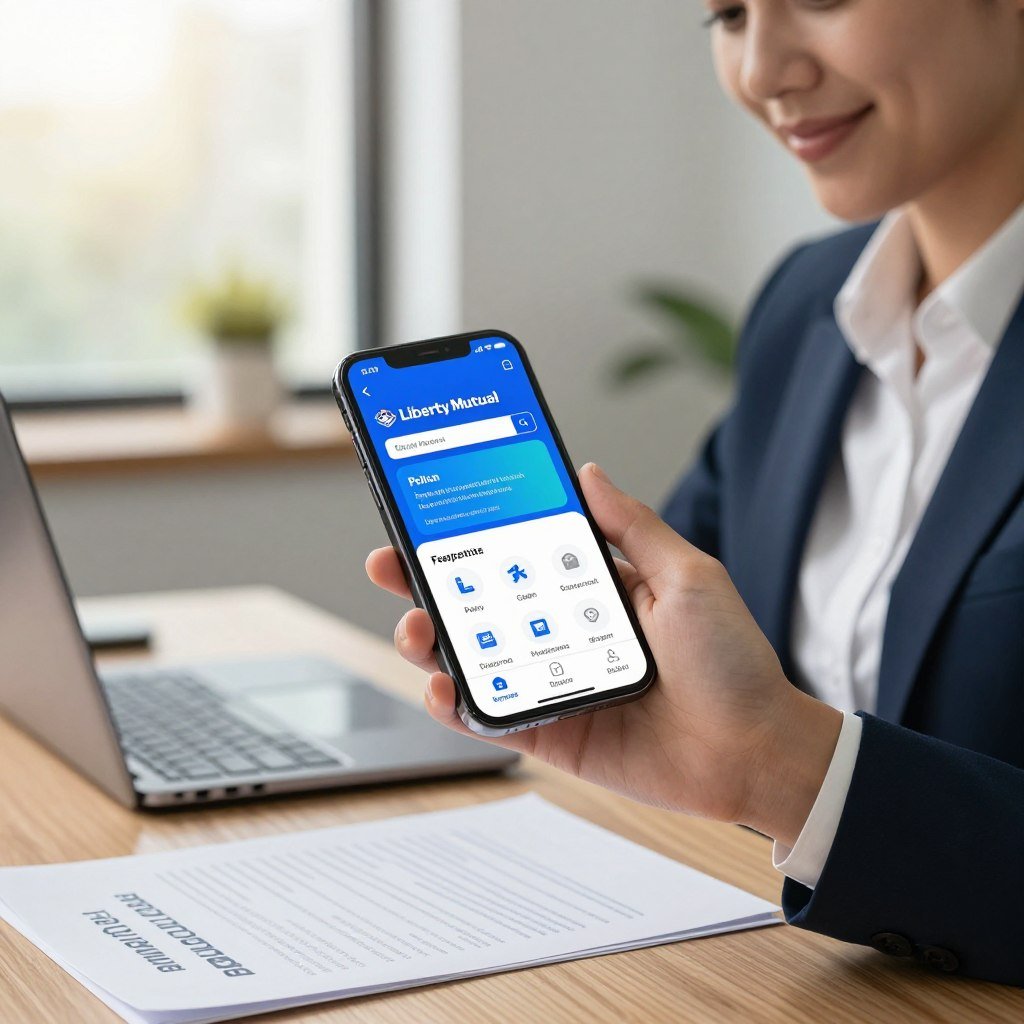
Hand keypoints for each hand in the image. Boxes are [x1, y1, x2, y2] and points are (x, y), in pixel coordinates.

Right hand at [367, 464, 840, 844]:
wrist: (756, 751)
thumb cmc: (733, 662)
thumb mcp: (689, 575)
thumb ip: (633, 526)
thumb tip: (587, 472)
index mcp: (593, 589)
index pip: (518, 552)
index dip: (472, 532)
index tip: (430, 511)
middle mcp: (564, 632)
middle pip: (480, 602)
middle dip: (428, 581)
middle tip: (392, 563)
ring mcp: (553, 683)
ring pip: (474, 657)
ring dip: (431, 640)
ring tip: (416, 627)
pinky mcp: (552, 733)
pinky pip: (492, 717)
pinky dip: (457, 705)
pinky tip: (442, 688)